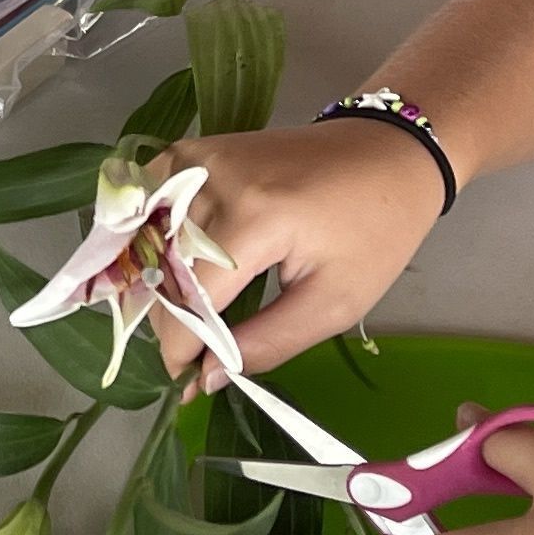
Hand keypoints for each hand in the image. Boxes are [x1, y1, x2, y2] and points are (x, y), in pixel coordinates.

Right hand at [173, 122, 448, 363]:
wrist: (386, 154)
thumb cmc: (374, 230)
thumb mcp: (335, 303)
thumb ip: (267, 343)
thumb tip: (206, 376)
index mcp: (256, 216)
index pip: (191, 296)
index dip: (182, 348)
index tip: (188, 381)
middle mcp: (213, 179)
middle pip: (162, 273)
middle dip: (172, 324)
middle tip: (197, 356)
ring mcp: (196, 159)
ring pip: (148, 244)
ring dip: (161, 288)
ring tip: (191, 317)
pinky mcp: (190, 153)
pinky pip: (147, 206)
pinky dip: (149, 243)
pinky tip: (170, 268)